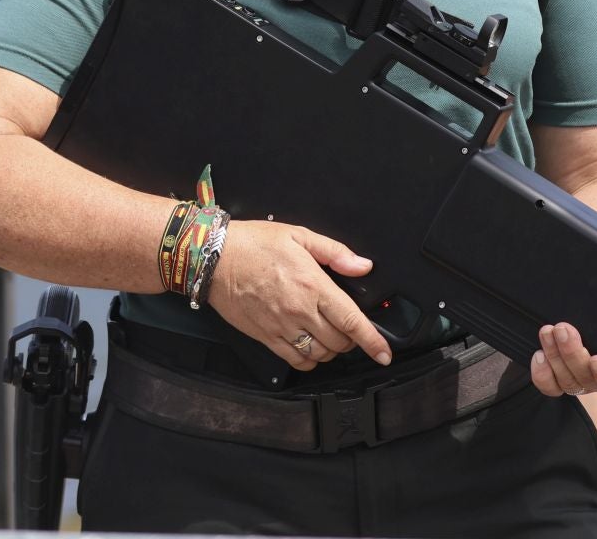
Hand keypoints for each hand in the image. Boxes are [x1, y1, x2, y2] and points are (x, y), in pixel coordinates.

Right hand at [207, 220, 392, 371]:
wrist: (212, 258)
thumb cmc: (252, 244)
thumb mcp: (298, 236)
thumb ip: (334, 252)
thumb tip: (362, 266)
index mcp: (312, 285)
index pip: (352, 321)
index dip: (373, 341)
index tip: (384, 353)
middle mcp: (299, 310)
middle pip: (340, 342)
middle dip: (352, 341)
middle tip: (349, 330)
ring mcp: (282, 327)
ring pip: (320, 354)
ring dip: (332, 351)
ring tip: (330, 337)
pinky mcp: (266, 337)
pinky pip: (296, 360)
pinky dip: (310, 361)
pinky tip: (310, 350)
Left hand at [531, 322, 596, 401]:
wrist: (583, 314)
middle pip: (588, 380)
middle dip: (573, 353)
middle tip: (564, 329)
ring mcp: (580, 383)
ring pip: (567, 381)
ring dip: (555, 355)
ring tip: (547, 331)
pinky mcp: (559, 383)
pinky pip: (550, 386)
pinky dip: (542, 373)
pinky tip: (539, 355)